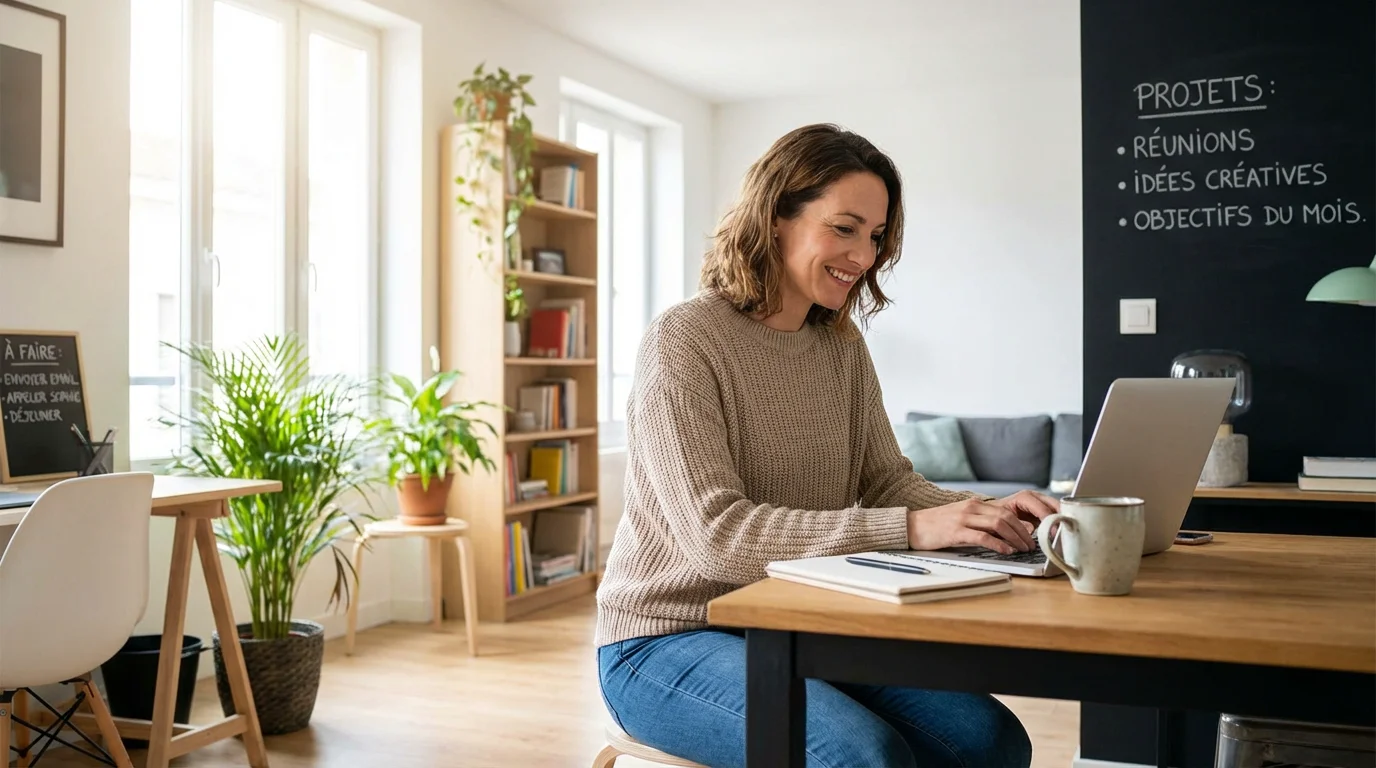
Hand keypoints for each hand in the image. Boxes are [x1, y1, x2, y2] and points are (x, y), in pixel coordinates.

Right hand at [906, 495, 1050, 554]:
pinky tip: (1006, 551)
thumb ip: (980, 523)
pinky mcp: (955, 532)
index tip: (1030, 536)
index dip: (1022, 523)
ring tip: (1022, 549)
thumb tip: (1004, 534)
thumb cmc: (936, 526)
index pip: (1005, 511)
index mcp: (974, 504)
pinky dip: (998, 544)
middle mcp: (970, 508)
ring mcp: (963, 519)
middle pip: (1006, 516)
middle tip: (1031, 544)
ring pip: (998, 524)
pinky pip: (982, 537)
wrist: (910, 526)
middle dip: (1023, 532)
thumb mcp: (961, 519)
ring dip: (1015, 538)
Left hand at [989, 489, 1059, 533]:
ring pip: (1058, 509)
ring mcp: (1042, 502)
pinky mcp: (1045, 510)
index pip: (1042, 508)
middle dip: (1061, 518)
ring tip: (1065, 533)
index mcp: (1025, 497)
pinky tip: (1061, 532)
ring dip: (1062, 520)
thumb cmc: (998, 515)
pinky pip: (1056, 514)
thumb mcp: (1004, 519)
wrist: (995, 513)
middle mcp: (1036, 497)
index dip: (1050, 521)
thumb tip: (1031, 529)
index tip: (1054, 532)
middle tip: (1065, 532)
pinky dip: (1060, 522)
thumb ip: (1018, 524)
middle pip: (1055, 505)